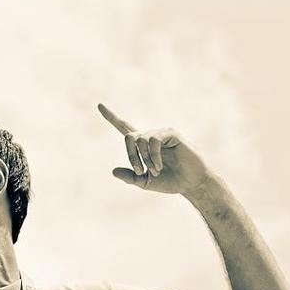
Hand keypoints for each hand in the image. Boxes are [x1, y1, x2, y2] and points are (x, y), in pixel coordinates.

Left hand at [98, 103, 213, 195]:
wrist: (190, 183)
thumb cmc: (169, 182)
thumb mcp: (144, 182)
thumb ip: (130, 177)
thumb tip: (113, 171)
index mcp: (142, 145)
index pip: (124, 127)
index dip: (111, 117)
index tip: (99, 105)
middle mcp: (150, 136)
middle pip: (129, 136)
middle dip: (130, 155)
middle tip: (139, 170)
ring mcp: (161, 133)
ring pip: (140, 139)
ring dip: (144, 158)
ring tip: (155, 171)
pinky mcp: (171, 133)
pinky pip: (153, 141)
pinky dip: (153, 156)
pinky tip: (159, 166)